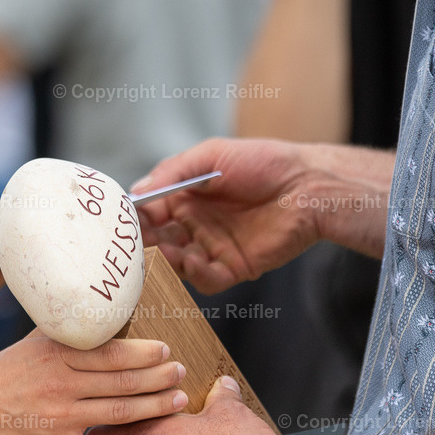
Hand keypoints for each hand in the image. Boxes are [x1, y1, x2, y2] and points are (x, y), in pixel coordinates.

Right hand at [0, 333, 188, 434]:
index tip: (166, 349)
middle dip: (159, 377)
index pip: (111, 350)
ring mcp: (58, 415)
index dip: (145, 351)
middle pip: (122, 379)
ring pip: (119, 411)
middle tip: (182, 372)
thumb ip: (61, 334)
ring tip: (178, 402)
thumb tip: (95, 316)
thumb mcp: (27, 346)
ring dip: (154, 408)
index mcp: (55, 353)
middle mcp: (60, 382)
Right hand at [131, 138, 320, 293]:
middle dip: (147, 243)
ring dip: (169, 260)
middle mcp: (196, 224)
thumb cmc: (264, 162)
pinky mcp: (233, 268)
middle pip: (160, 240)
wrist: (308, 185)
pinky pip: (206, 280)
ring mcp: (213, 248)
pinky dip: (195, 274)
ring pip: (178, 264)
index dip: (137, 217)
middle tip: (139, 242)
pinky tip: (192, 261)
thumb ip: (173, 172)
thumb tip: (137, 192)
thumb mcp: (212, 155)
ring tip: (167, 250)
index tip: (126, 220)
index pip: (151, 212)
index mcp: (187, 197)